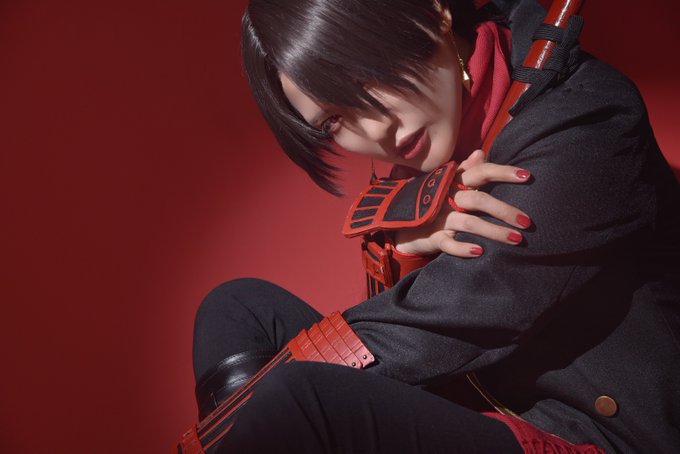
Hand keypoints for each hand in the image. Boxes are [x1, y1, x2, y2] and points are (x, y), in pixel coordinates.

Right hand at [394, 150, 531, 256]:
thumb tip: (482, 152)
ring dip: (494, 231)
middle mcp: (447, 198)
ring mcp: (438, 218)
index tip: (527, 176)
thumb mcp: (445, 183)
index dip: (502, 172)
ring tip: (516, 240)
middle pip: (478, 200)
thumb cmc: (430, 202)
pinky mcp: (431, 237)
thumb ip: (465, 169)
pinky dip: (463, 248)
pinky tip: (480, 252)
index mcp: (453, 182)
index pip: (480, 172)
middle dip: (504, 210)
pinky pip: (448, 244)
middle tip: (527, 222)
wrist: (398, 222)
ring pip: (469, 223)